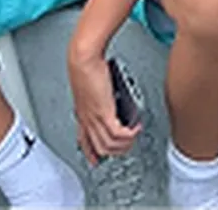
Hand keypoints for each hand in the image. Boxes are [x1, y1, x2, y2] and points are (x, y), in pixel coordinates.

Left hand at [67, 46, 138, 164]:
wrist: (84, 59)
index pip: (84, 142)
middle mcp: (87, 119)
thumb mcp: (91, 85)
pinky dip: (129, 134)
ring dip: (125, 144)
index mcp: (82, 114)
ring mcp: (94, 118)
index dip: (91, 154)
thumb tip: (111, 96)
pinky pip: (118, 134)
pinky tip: (135, 127)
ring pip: (109, 146)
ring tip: (134, 135)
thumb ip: (99, 94)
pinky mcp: (103, 113)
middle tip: (128, 145)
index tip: (98, 159)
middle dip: (116, 152)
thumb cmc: (86, 66)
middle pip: (99, 148)